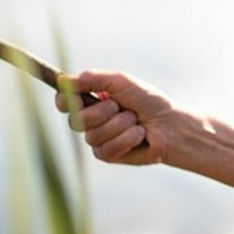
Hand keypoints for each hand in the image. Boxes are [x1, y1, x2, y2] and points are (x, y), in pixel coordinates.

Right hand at [56, 68, 170, 165]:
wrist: (169, 124)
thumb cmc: (147, 101)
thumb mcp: (120, 81)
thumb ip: (93, 78)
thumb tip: (64, 81)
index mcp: (89, 100)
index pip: (63, 101)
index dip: (65, 100)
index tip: (76, 96)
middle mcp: (89, 120)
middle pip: (75, 120)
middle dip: (101, 112)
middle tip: (119, 106)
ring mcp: (97, 139)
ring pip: (93, 136)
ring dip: (119, 125)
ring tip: (135, 121)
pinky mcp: (107, 155)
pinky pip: (106, 150)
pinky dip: (126, 140)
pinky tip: (139, 135)